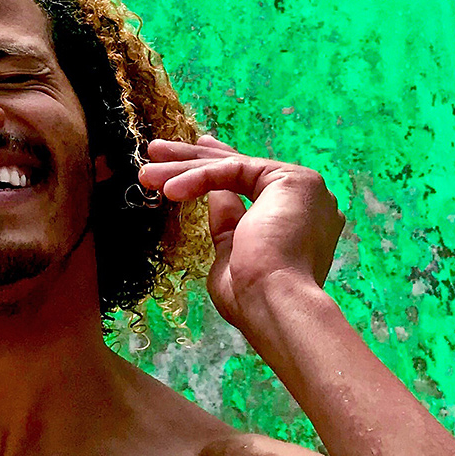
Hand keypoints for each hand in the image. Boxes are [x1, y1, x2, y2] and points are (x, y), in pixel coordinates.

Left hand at [138, 136, 342, 341]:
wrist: (274, 304)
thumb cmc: (252, 297)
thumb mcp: (231, 251)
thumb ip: (228, 222)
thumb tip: (216, 196)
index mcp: (296, 220)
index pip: (250, 182)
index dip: (215, 167)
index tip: (187, 156)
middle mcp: (307, 201)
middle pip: (237, 171)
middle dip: (191, 160)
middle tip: (156, 151)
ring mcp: (304, 189)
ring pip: (232, 168)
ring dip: (184, 168)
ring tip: (147, 174)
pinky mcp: (293, 180)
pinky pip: (233, 171)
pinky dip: (199, 178)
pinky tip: (170, 190)